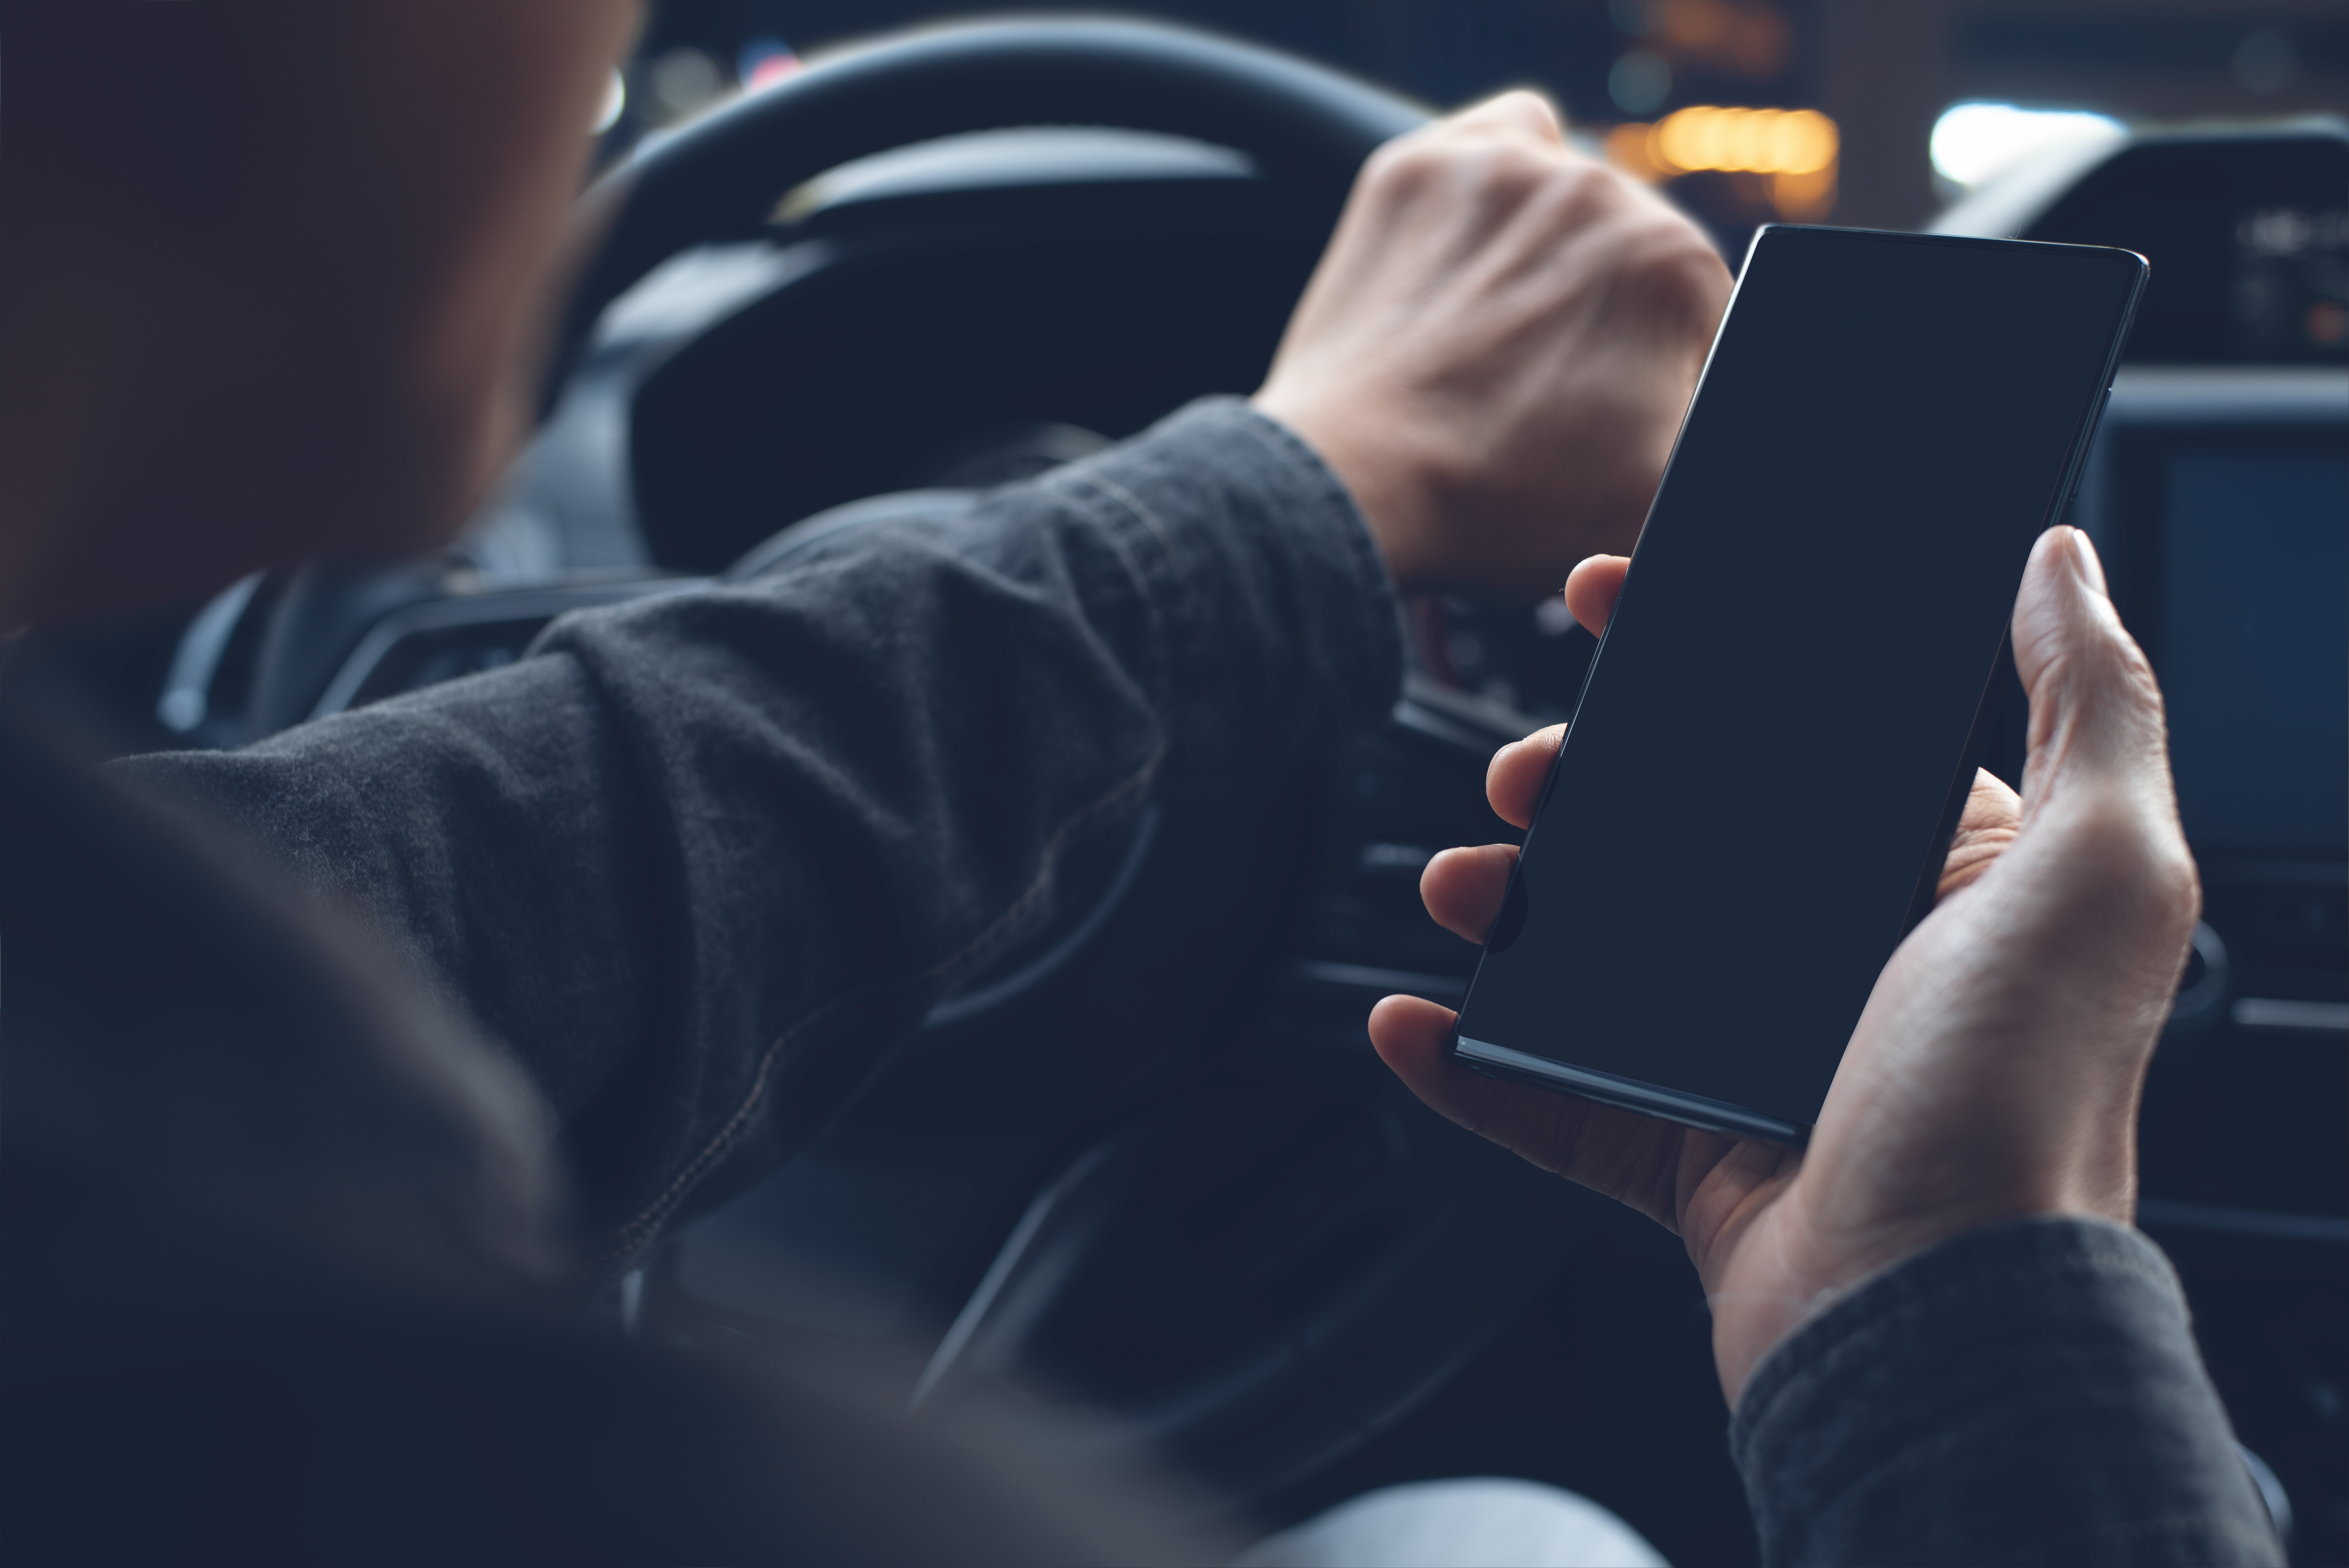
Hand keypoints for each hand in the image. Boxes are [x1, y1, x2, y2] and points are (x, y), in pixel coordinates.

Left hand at [1253, 93, 1731, 597]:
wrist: (1354, 482)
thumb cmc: (1499, 500)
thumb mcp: (1652, 495)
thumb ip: (1707, 437)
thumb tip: (1710, 414)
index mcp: (1677, 267)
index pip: (1694, 311)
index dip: (1655, 372)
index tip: (1604, 409)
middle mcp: (1601, 192)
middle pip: (1624, 253)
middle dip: (1599, 314)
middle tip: (1539, 385)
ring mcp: (1507, 171)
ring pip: (1563, 200)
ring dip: (1549, 256)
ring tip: (1499, 336)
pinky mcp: (1423, 168)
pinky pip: (1493, 143)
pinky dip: (1494, 184)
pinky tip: (1473, 255)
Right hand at [1370, 531, 2197, 1403]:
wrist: (1936, 1314)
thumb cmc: (2024, 1103)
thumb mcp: (2099, 868)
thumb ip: (2092, 699)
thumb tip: (2057, 562)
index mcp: (1932, 880)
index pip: (1798, 738)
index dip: (1700, 662)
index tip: (1608, 604)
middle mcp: (1838, 963)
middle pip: (1671, 835)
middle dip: (1575, 783)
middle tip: (1523, 770)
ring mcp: (1747, 1060)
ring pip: (1594, 956)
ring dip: (1504, 907)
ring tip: (1459, 883)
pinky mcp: (1679, 1153)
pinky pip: (1546, 1099)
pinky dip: (1468, 1068)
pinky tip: (1412, 1025)